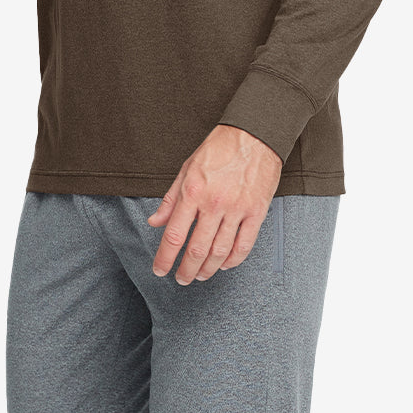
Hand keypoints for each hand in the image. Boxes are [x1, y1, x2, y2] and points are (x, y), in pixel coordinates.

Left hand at [147, 124, 282, 284]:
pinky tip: (224, 265)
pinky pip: (244, 245)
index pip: (174, 234)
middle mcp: (214, 203)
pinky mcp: (256, 212)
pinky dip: (233, 261)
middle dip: (186, 270)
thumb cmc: (219, 148)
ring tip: (200, 275)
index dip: (165, 257)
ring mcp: (237, 209)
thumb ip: (171, 199)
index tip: (160, 270)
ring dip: (208, 270)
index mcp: (193, 191)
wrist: (254, 134)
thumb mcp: (187, 168)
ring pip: (219, 252)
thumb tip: (155, 221)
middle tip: (181, 279)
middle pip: (196, 249)